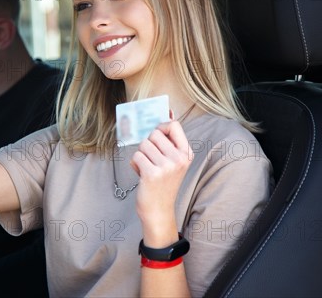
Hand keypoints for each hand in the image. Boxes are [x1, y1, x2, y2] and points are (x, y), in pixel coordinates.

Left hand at [130, 120, 192, 242]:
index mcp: (186, 153)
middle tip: (152, 160)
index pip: (174, 125)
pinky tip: (142, 176)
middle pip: (154, 133)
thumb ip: (169, 140)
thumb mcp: (173, 161)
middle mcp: (179, 159)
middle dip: (148, 145)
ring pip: (143, 144)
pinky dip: (135, 165)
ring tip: (147, 168)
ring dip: (141, 155)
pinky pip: (136, 156)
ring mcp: (166, 166)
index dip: (161, 127)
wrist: (159, 210)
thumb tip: (168, 111)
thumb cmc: (163, 182)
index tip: (157, 138)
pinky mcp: (152, 174)